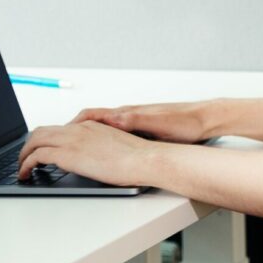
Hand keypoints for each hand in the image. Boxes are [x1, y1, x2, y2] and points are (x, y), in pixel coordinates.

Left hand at [17, 120, 156, 183]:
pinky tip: (26, 174)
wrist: (144, 159)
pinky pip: (37, 156)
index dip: (44, 139)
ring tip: (22, 168)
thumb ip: (99, 149)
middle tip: (25, 158)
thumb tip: (92, 161)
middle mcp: (78, 129)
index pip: (58, 128)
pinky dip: (26, 164)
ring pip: (35, 140)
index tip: (40, 150)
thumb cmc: (137, 158)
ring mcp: (72, 140)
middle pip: (41, 131)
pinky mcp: (68, 154)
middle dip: (28, 145)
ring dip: (23, 154)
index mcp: (90, 126)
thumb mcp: (115, 147)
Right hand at [68, 100, 213, 142]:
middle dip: (72, 130)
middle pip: (92, 120)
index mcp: (128, 113)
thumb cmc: (185, 122)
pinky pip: (116, 131)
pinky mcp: (144, 127)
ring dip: (86, 134)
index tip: (56, 135)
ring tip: (72, 148)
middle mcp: (129, 114)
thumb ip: (134, 120)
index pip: (91, 115)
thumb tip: (111, 119)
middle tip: (56, 143)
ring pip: (103, 126)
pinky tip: (102, 149)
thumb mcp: (158, 123)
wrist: (206, 118)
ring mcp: (136, 120)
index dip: (72, 124)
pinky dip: (104, 138)